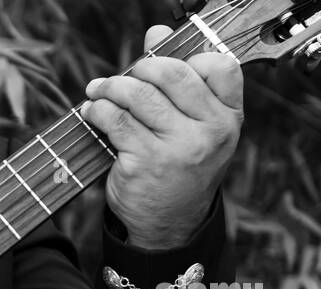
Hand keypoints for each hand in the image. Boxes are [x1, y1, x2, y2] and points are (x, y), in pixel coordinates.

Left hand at [83, 24, 243, 249]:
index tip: (162, 66)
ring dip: (111, 87)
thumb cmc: (181, 168)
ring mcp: (177, 149)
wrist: (169, 224)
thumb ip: (180, 80)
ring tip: (99, 90)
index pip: (220, 66)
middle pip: (172, 74)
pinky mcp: (144, 163)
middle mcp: (209, 132)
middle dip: (141, 67)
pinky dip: (98, 110)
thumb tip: (157, 31)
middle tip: (122, 75)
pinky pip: (115, 121)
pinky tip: (92, 111)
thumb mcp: (194, 128)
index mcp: (228, 118)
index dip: (189, 58)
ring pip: (139, 96)